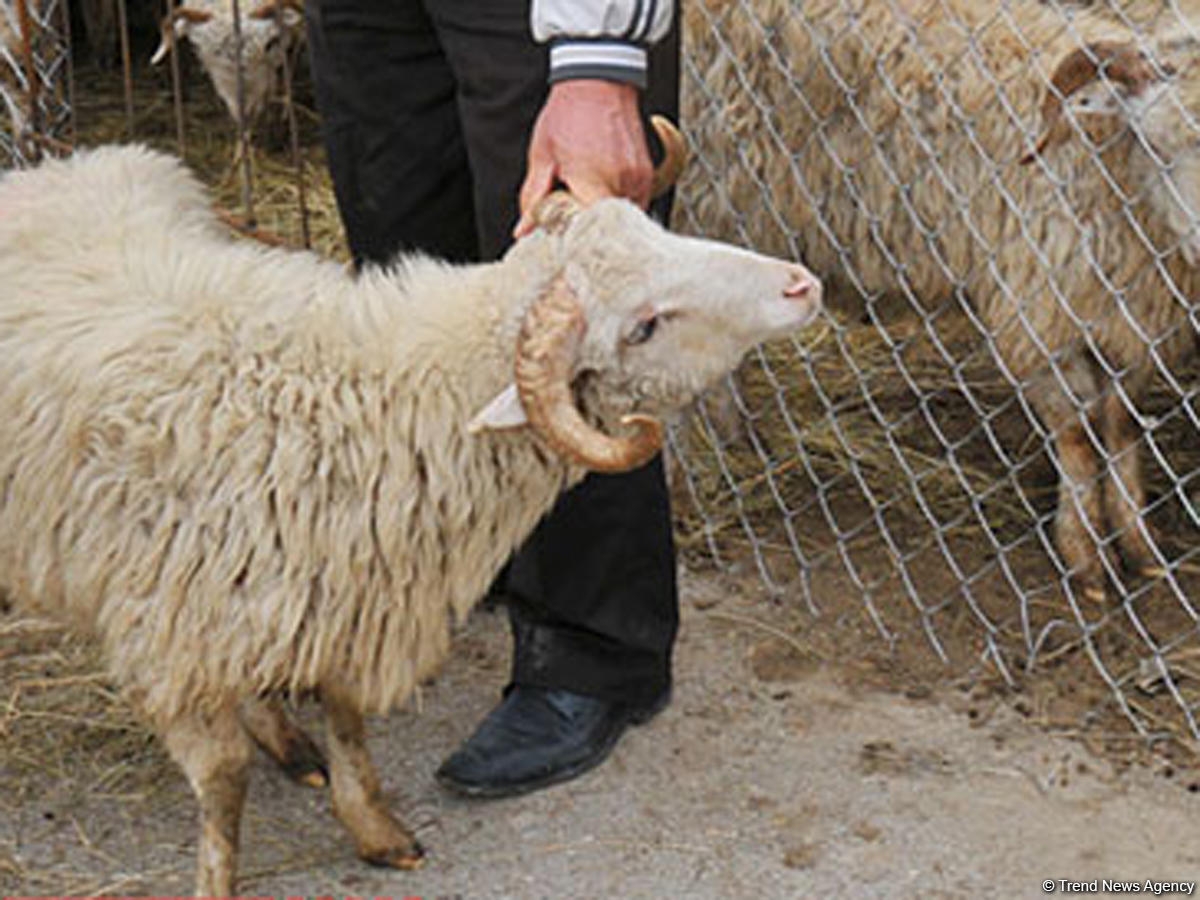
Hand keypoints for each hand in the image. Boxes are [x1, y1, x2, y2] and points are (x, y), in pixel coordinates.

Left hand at [515, 79, 650, 237]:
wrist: (598, 82)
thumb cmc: (567, 116)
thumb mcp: (542, 157)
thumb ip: (534, 198)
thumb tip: (523, 230)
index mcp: (593, 181)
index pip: (586, 230)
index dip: (571, 235)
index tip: (559, 229)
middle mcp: (621, 183)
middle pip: (603, 228)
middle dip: (586, 225)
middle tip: (569, 209)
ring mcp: (638, 180)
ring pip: (620, 218)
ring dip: (601, 213)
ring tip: (585, 191)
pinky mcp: (647, 176)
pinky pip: (633, 203)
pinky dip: (616, 202)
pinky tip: (601, 186)